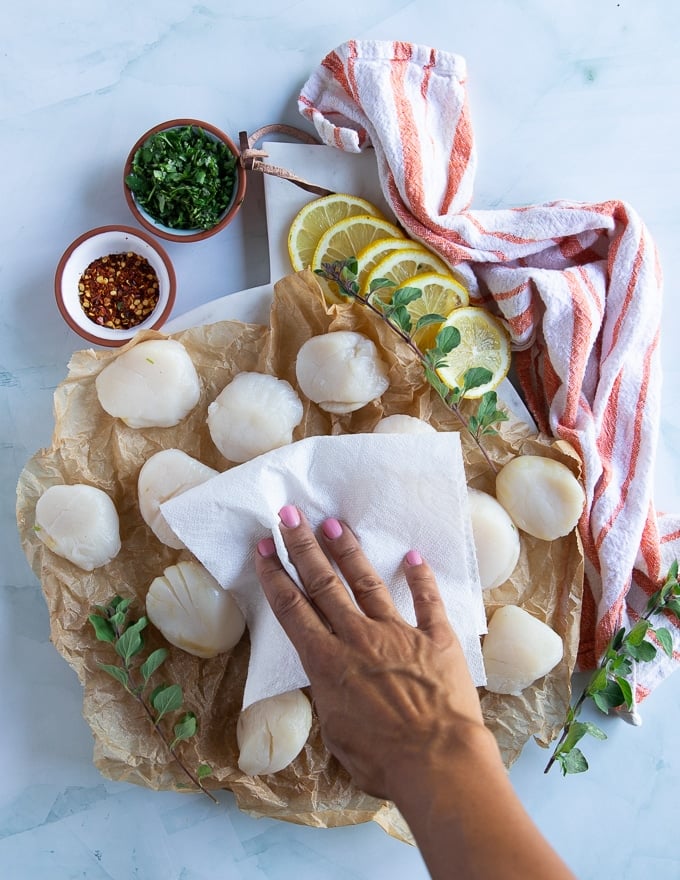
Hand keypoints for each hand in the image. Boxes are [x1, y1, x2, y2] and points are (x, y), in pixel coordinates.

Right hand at [254, 505, 486, 800]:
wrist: (437, 762)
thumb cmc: (382, 761)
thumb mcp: (336, 733)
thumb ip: (330, 698)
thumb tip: (330, 683)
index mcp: (327, 662)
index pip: (293, 608)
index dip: (275, 575)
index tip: (264, 547)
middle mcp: (358, 637)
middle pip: (324, 583)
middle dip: (303, 546)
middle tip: (290, 514)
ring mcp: (398, 632)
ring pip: (367, 581)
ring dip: (348, 551)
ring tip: (334, 523)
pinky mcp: (435, 637)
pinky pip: (428, 600)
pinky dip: (421, 577)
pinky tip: (413, 556)